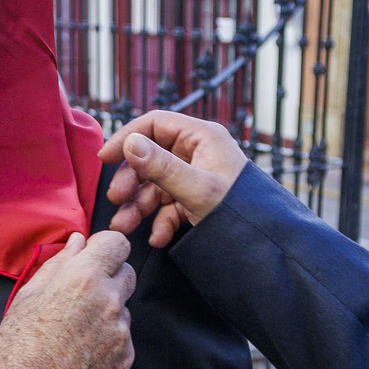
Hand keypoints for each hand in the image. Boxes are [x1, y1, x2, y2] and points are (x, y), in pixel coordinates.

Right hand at [0, 232, 136, 368]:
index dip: (105, 249)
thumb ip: (59, 263)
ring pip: (122, 310)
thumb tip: (78, 243)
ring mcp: (121, 332)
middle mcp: (110, 301)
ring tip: (75, 333)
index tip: (93, 257)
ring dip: (107, 314)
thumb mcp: (29, 294)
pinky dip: (107, 343)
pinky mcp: (126, 360)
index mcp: (85, 278)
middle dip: (109, 278)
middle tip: (81, 296)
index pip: (118, 243)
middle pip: (127, 274)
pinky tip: (81, 354)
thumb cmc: (19, 344)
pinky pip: (122, 341)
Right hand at [99, 111, 248, 247]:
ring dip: (138, 206)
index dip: (127, 138)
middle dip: (130, 181)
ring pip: (155, 185)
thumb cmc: (239, 211)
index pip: (154, 124)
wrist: (264, 244)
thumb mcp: (197, 188)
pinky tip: (158, 238)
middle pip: (149, 157)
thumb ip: (161, 167)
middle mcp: (196, 153)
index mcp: (201, 137)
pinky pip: (168, 206)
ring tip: (125, 226)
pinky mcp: (195, 199)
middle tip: (116, 199)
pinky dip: (159, 222)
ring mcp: (195, 177)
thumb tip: (130, 144)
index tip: (105, 159)